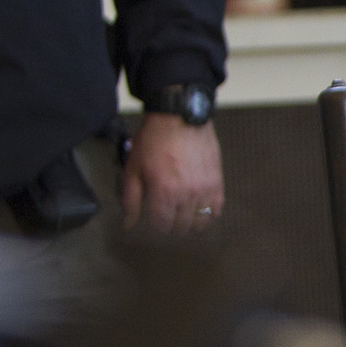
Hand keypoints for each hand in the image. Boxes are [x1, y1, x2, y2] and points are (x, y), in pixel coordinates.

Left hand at [123, 113, 224, 234]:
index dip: (156, 226)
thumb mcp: (133, 168)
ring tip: (184, 220)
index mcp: (163, 191)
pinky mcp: (217, 183)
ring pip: (200, 222)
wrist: (180, 118)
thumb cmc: (154, 140)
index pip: (161, 224)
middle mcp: (186, 195)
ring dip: (191, 225)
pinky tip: (201, 212)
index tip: (154, 221)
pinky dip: (209, 215)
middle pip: (182, 226)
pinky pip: (217, 209)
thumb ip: (130, 199)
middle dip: (172, 228)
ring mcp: (204, 190)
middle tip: (168, 221)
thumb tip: (127, 224)